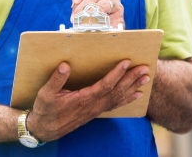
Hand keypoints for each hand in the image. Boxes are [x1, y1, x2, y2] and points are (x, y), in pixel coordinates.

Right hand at [27, 60, 148, 141]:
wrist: (45, 129)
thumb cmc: (46, 110)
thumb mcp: (46, 94)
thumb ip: (56, 79)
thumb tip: (65, 65)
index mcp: (83, 99)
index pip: (105, 85)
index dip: (117, 73)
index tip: (126, 62)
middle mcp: (94, 105)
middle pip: (117, 91)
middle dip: (132, 79)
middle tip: (145, 68)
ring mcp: (96, 110)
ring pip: (119, 98)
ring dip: (133, 87)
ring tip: (146, 78)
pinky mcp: (96, 111)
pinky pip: (115, 104)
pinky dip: (128, 98)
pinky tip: (137, 94)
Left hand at [68, 0, 123, 27]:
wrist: (107, 30)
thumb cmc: (96, 17)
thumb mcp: (84, 6)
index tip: (76, 0)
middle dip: (82, 6)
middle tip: (75, 16)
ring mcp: (116, 5)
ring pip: (103, 4)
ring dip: (90, 13)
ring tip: (82, 21)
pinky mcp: (119, 16)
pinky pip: (109, 17)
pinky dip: (100, 21)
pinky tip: (94, 24)